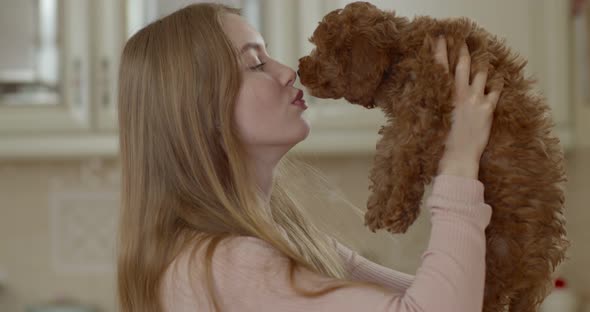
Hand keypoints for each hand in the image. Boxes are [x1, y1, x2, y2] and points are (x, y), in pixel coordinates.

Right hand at [433, 36, 503, 178]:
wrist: (457, 159)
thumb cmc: (439, 143)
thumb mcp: (429, 119)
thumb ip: (431, 103)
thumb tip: (430, 94)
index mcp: (443, 95)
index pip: (440, 67)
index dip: (440, 50)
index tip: (440, 38)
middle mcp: (460, 94)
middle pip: (462, 65)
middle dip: (462, 50)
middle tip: (462, 41)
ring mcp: (476, 100)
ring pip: (481, 74)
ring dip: (480, 64)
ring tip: (482, 56)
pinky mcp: (488, 110)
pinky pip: (496, 90)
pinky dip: (497, 83)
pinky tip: (498, 78)